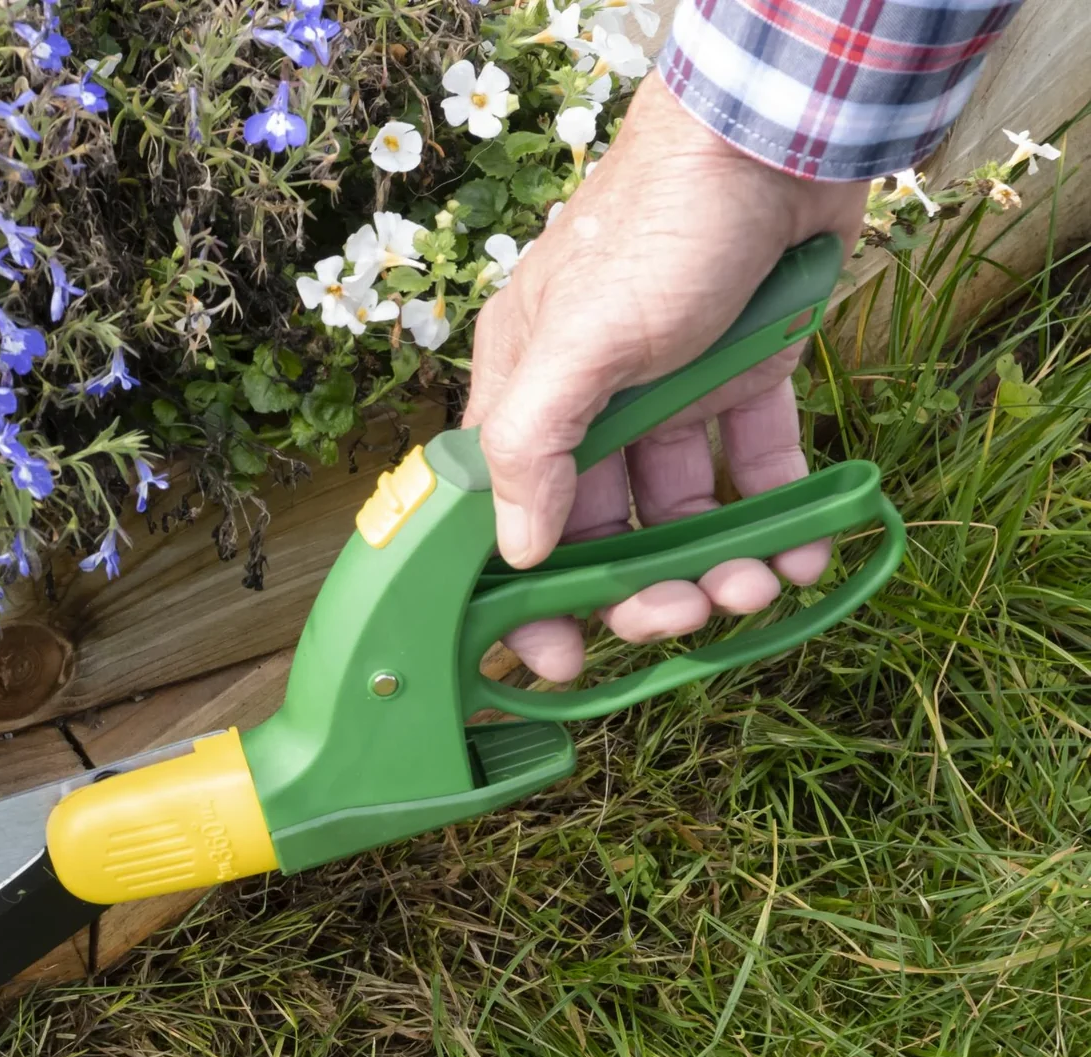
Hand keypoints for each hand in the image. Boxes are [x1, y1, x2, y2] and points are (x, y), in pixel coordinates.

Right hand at [461, 74, 869, 681]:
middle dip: (638, 587)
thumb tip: (516, 554)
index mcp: (527, 392)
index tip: (560, 659)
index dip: (527, 593)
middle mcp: (593, 404)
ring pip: (683, 509)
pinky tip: (805, 551)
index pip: (509, 515)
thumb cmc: (659, 230)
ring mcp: (671, 395)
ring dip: (714, 562)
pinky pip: (755, 466)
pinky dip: (779, 515)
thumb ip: (536, 447)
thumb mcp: (578, 343)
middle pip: (603, 528)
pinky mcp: (746, 380)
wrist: (776, 139)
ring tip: (753, 588)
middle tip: (682, 619)